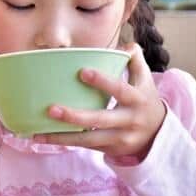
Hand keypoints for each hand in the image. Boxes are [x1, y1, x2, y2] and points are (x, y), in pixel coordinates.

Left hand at [33, 43, 165, 159]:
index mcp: (137, 99)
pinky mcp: (110, 150)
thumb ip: (134, 58)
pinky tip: (43, 138)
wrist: (157, 133)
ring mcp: (119, 138)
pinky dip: (65, 143)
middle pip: (100, 119)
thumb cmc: (144, 98)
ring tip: (39, 133)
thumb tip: (122, 45)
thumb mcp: (145, 78)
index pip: (120, 89)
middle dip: (75, 116)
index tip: (82, 72)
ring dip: (63, 138)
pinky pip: (86, 146)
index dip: (103, 82)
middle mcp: (129, 120)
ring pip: (89, 140)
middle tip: (51, 109)